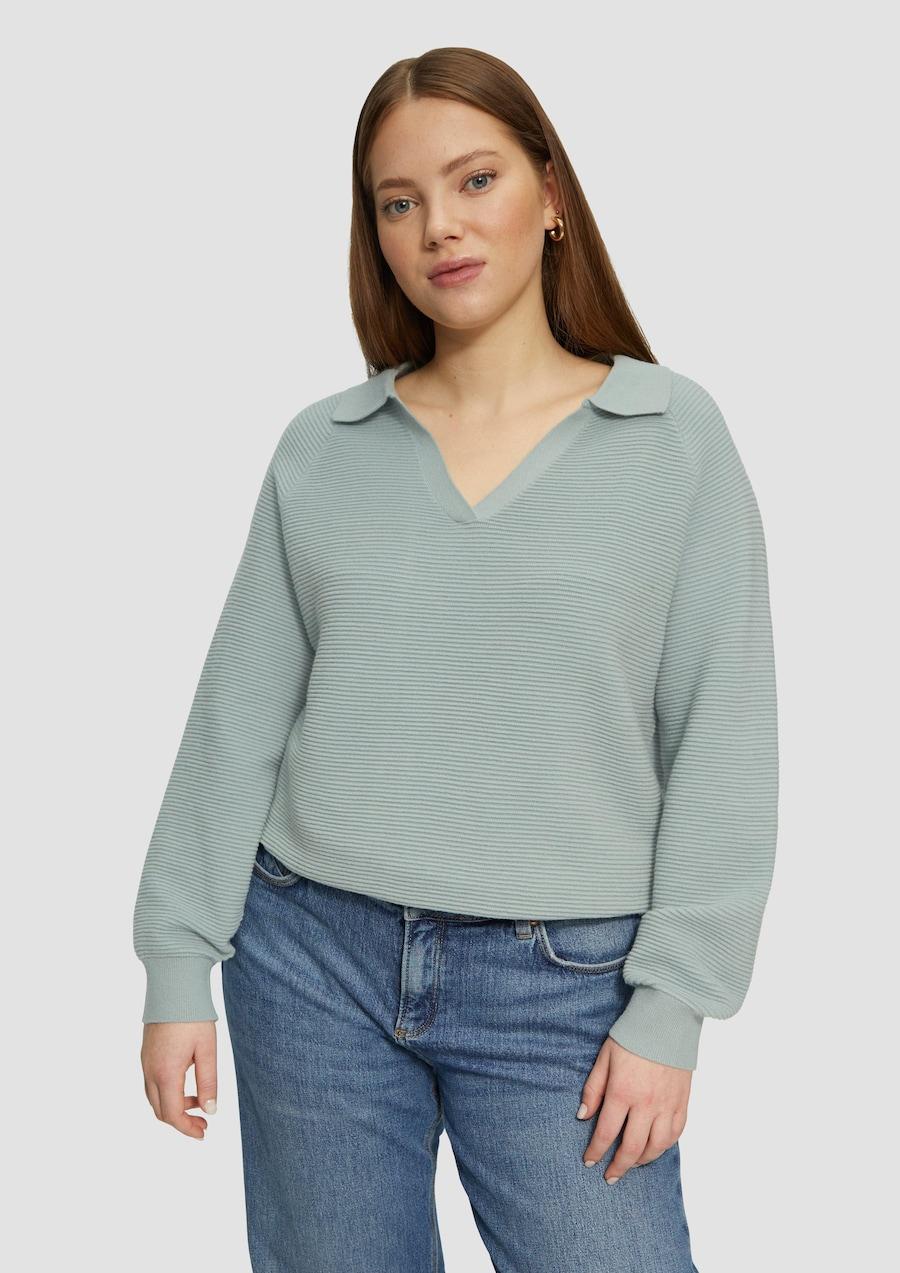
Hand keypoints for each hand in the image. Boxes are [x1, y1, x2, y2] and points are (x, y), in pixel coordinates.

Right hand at [140, 1021, 217, 1138]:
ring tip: (197, 1104)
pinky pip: (152, 1084)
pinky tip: (185, 1086)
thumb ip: (208, 1082)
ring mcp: (145, 1063)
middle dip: (181, 1122)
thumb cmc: (193, 1017)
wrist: (173, 987)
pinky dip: (167, 1094)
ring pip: (154, 1098)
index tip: (203, 1132)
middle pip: (160, 1111)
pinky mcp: (146, 1054)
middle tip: (203, 1123)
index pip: (173, 1114)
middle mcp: (150, 1071)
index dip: (187, 1128)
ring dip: (174, 1107)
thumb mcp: (207, 1050)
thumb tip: (210, 1110)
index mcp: (166, 1073)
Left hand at [577, 1036, 691, 1182]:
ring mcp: (667, 1105)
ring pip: (656, 1147)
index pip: (606, 1133)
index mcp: (622, 1092)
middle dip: (618, 1166)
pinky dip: (664, 1146)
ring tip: (631, 1165)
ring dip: (642, 1161)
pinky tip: (654, 1149)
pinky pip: (675, 1134)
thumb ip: (593, 1089)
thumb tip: (583, 1116)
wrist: (666, 1021)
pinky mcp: (683, 1102)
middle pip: (632, 1148)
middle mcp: (646, 1104)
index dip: (596, 1151)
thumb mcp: (604, 1058)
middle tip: (609, 1176)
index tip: (589, 1161)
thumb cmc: (631, 1037)